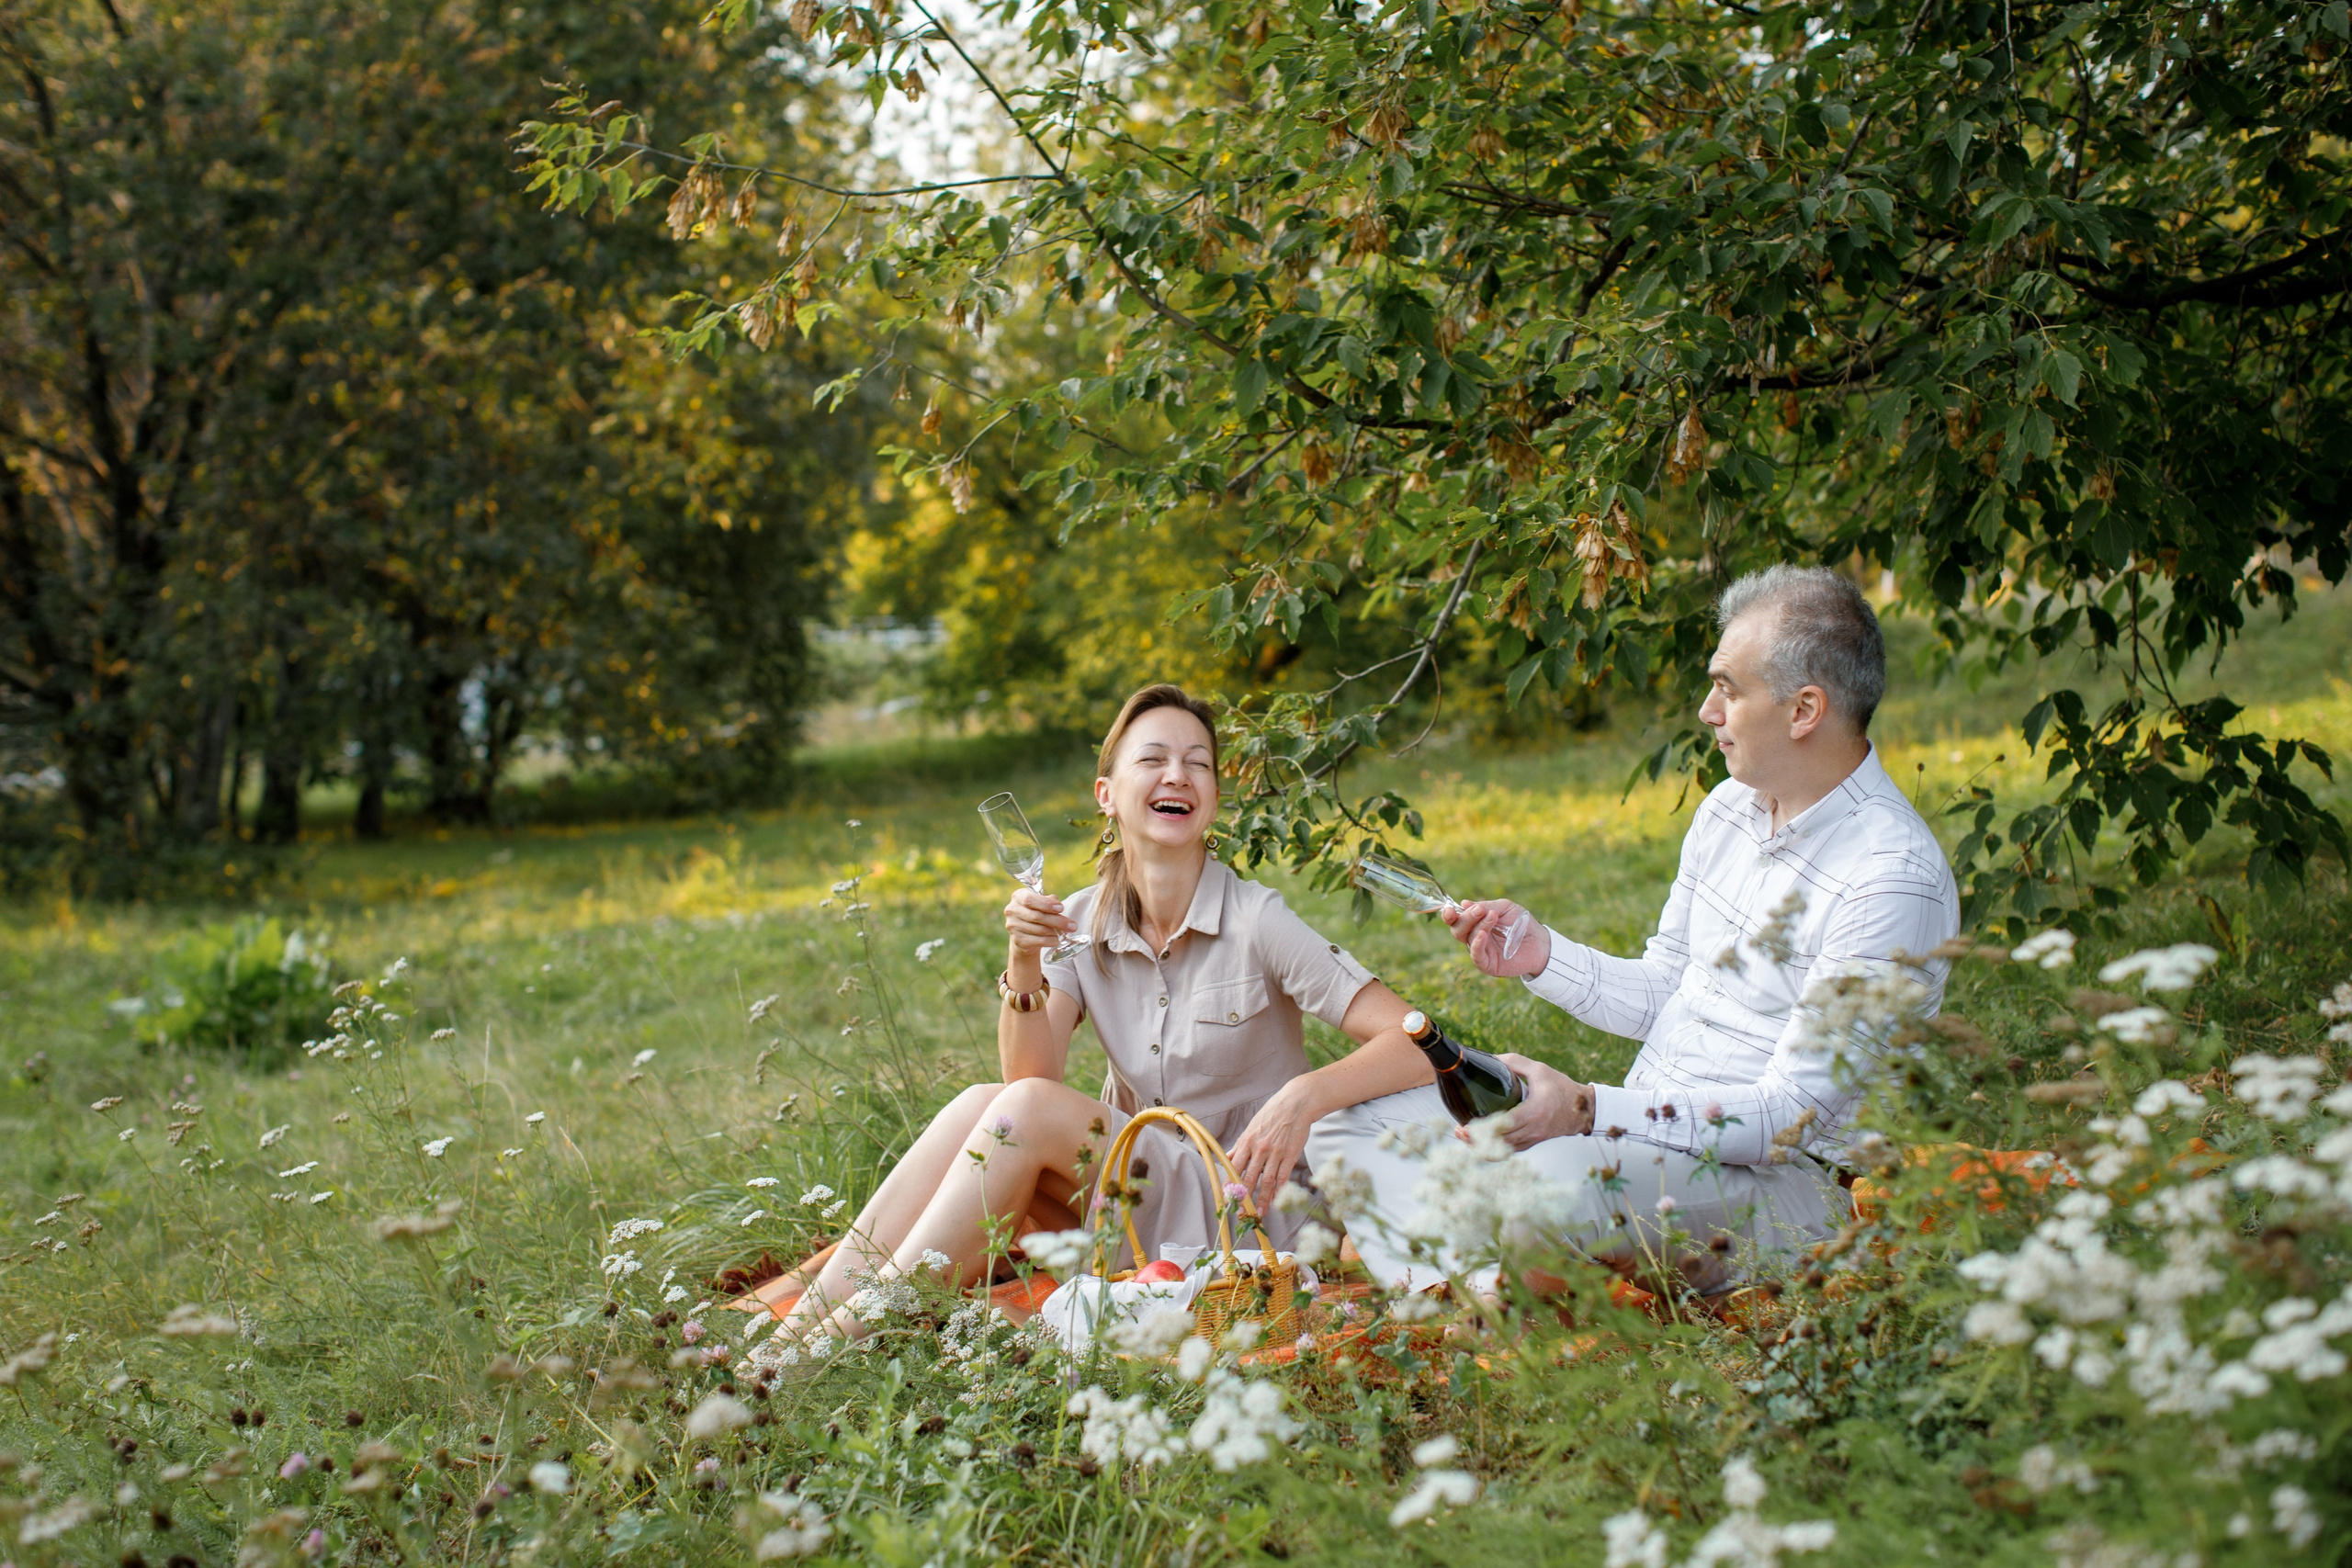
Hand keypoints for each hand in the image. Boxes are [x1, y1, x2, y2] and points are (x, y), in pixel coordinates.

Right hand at [1003, 886, 1072, 960]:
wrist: (1025, 935)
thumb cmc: (1036, 914)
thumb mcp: (1042, 904)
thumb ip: (1049, 901)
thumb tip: (1057, 903)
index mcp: (1018, 896)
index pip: (1030, 899)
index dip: (1046, 904)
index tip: (1061, 908)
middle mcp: (1012, 910)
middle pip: (1037, 916)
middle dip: (1057, 921)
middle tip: (1073, 926)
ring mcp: (1012, 926)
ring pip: (1039, 929)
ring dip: (1055, 932)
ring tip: (1066, 932)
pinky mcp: (1017, 940)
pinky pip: (1038, 941)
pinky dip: (1050, 941)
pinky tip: (1057, 940)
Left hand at [1226, 1075, 1321, 1208]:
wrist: (1296, 1104)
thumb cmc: (1272, 1114)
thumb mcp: (1251, 1127)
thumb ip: (1239, 1145)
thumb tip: (1225, 1156)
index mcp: (1247, 1141)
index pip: (1234, 1167)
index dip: (1230, 1184)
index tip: (1227, 1197)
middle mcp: (1259, 1148)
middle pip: (1249, 1177)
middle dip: (1244, 1197)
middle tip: (1241, 1212)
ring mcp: (1275, 1153)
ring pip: (1266, 1181)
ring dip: (1262, 1199)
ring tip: (1259, 1213)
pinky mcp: (1290, 1155)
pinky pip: (1283, 1177)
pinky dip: (1279, 1191)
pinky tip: (1276, 1201)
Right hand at [1441, 898, 1549, 978]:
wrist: (1540, 942)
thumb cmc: (1521, 923)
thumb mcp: (1504, 908)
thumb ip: (1486, 906)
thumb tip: (1463, 903)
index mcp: (1475, 924)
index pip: (1456, 919)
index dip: (1450, 914)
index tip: (1450, 908)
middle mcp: (1474, 938)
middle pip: (1457, 929)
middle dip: (1465, 917)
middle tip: (1480, 910)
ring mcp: (1480, 952)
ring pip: (1467, 939)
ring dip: (1477, 925)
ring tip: (1492, 916)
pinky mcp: (1488, 965)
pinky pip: (1476, 955)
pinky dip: (1477, 944)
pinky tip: (1483, 934)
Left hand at [1454, 1056, 1592, 1150]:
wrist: (1584, 1109)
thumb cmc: (1562, 1088)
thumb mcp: (1540, 1070)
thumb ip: (1515, 1062)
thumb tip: (1491, 1057)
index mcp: (1534, 1111)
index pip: (1505, 1124)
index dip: (1484, 1128)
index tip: (1467, 1124)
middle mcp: (1533, 1129)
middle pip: (1500, 1141)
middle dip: (1477, 1139)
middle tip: (1459, 1129)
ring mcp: (1533, 1139)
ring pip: (1503, 1150)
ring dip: (1483, 1146)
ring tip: (1464, 1136)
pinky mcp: (1533, 1143)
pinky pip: (1510, 1151)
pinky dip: (1494, 1149)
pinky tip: (1480, 1141)